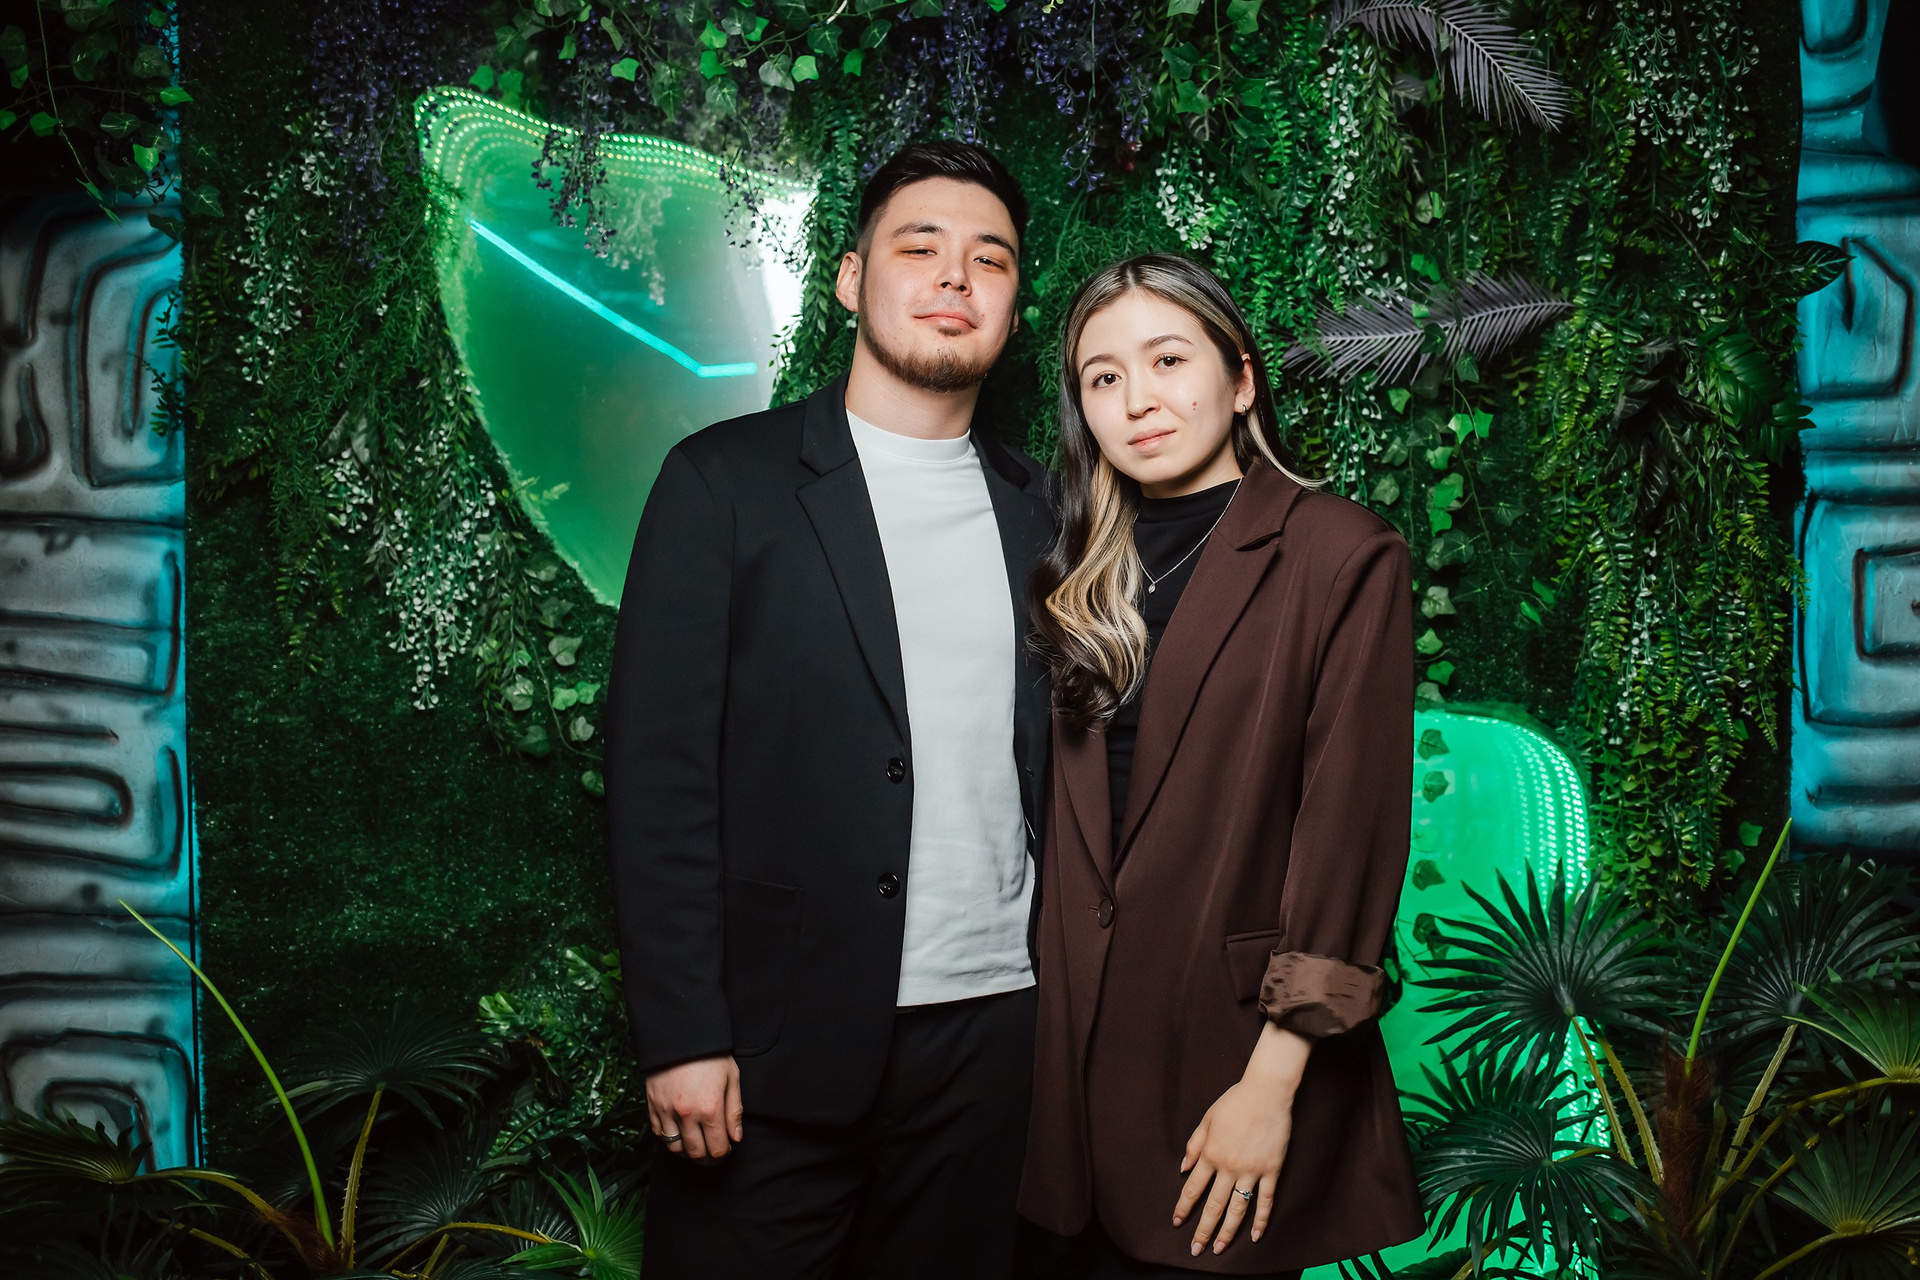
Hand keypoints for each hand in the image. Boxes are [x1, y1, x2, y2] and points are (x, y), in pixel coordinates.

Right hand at [645, 1055, 742, 1163]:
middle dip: (706, 1158)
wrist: (681, 1035)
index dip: (723, 1153)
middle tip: (712, 1153)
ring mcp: (667, 1111)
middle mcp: (687, 1114)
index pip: (717, 1149)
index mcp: (710, 1108)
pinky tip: (679, 1133)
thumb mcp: (731, 1078)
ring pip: (675, 1148)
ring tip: (695, 1144)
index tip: (725, 1148)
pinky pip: (658, 1134)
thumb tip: (735, 1138)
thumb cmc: (710, 1055)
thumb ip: (734, 1111)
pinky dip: (668, 1138)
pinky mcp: (653, 1105)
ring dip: (686, 1151)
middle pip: (696, 1153)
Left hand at [1171, 1024, 1310, 1255]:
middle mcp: (1229, 1166)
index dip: (1184, 1207)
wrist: (1266, 1091)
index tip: (1177, 1223)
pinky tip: (1256, 1235)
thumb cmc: (1234, 1101)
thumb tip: (1183, 1168)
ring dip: (1228, 1231)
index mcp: (1211, 1153)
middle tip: (1195, 1249)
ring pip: (1238, 1208)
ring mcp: (1252, 1170)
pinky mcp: (1272, 1170)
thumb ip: (1194, 1145)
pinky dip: (1261, 1219)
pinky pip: (1266, 1200)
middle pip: (1214, 1205)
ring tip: (1219, 1248)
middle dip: (1203, 1229)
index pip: (1193, 1188)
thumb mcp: (1207, 1119)